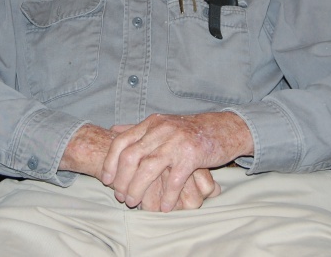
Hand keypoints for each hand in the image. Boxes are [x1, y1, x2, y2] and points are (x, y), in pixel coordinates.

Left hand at [100, 112, 252, 211]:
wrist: (223, 129)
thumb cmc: (190, 131)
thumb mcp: (162, 124)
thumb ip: (138, 129)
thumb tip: (113, 131)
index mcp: (151, 123)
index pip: (121, 142)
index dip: (110, 163)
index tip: (107, 180)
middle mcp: (161, 130)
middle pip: (131, 156)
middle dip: (122, 180)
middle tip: (121, 197)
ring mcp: (176, 142)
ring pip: (148, 168)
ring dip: (138, 189)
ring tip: (134, 204)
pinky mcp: (192, 155)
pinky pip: (174, 180)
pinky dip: (168, 196)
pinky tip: (165, 208)